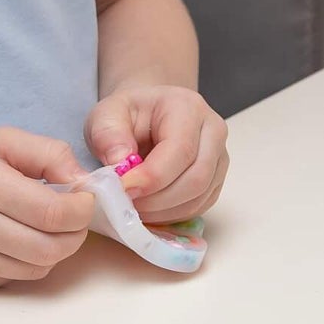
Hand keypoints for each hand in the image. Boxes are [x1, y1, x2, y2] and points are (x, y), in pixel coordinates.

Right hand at [0, 129, 94, 292]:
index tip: (86, 200)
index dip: (82, 210)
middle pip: (50, 247)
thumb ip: (47, 153)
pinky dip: (28, 261)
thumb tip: (83, 180)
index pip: (53, 212)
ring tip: (47, 226)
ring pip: (38, 268)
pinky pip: (16, 278)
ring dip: (55, 249)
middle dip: (76, 233)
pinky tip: (18, 240)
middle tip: (76, 218)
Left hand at [85, 83, 228, 223]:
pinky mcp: (215, 180)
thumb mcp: (106, 114)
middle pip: (197, 177)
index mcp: (187, 107)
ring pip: (199, 197)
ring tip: (134, 206)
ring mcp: (218, 157)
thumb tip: (120, 163)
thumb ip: (108, 134)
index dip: (153, 176)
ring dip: (163, 211)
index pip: (180, 149)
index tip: (124, 189)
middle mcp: (212, 131)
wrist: (146, 116)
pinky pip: (199, 206)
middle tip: (126, 203)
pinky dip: (172, 215)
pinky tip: (149, 209)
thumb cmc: (129, 114)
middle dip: (158, 199)